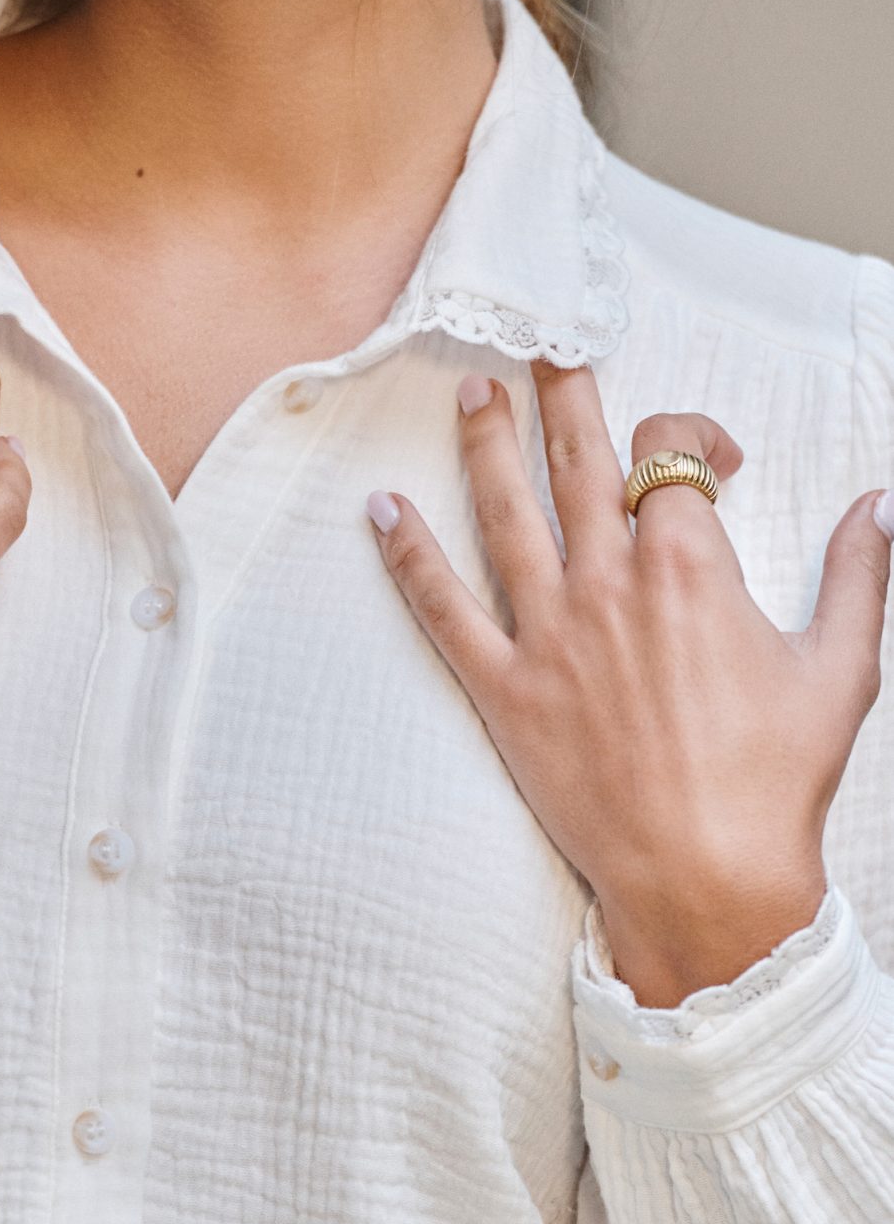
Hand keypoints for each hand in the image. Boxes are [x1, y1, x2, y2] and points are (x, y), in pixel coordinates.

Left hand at [366, 360, 891, 1006]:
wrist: (705, 876)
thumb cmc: (776, 781)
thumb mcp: (841, 667)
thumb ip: (861, 571)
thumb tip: (880, 501)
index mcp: (688, 567)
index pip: (670, 455)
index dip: (690, 434)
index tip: (712, 458)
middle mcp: (607, 583)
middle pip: (577, 459)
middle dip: (559, 393)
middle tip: (539, 346)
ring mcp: (548, 634)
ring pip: (505, 512)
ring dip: (485, 443)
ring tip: (468, 393)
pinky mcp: (503, 689)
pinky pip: (442, 607)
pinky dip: (407, 554)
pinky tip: (380, 510)